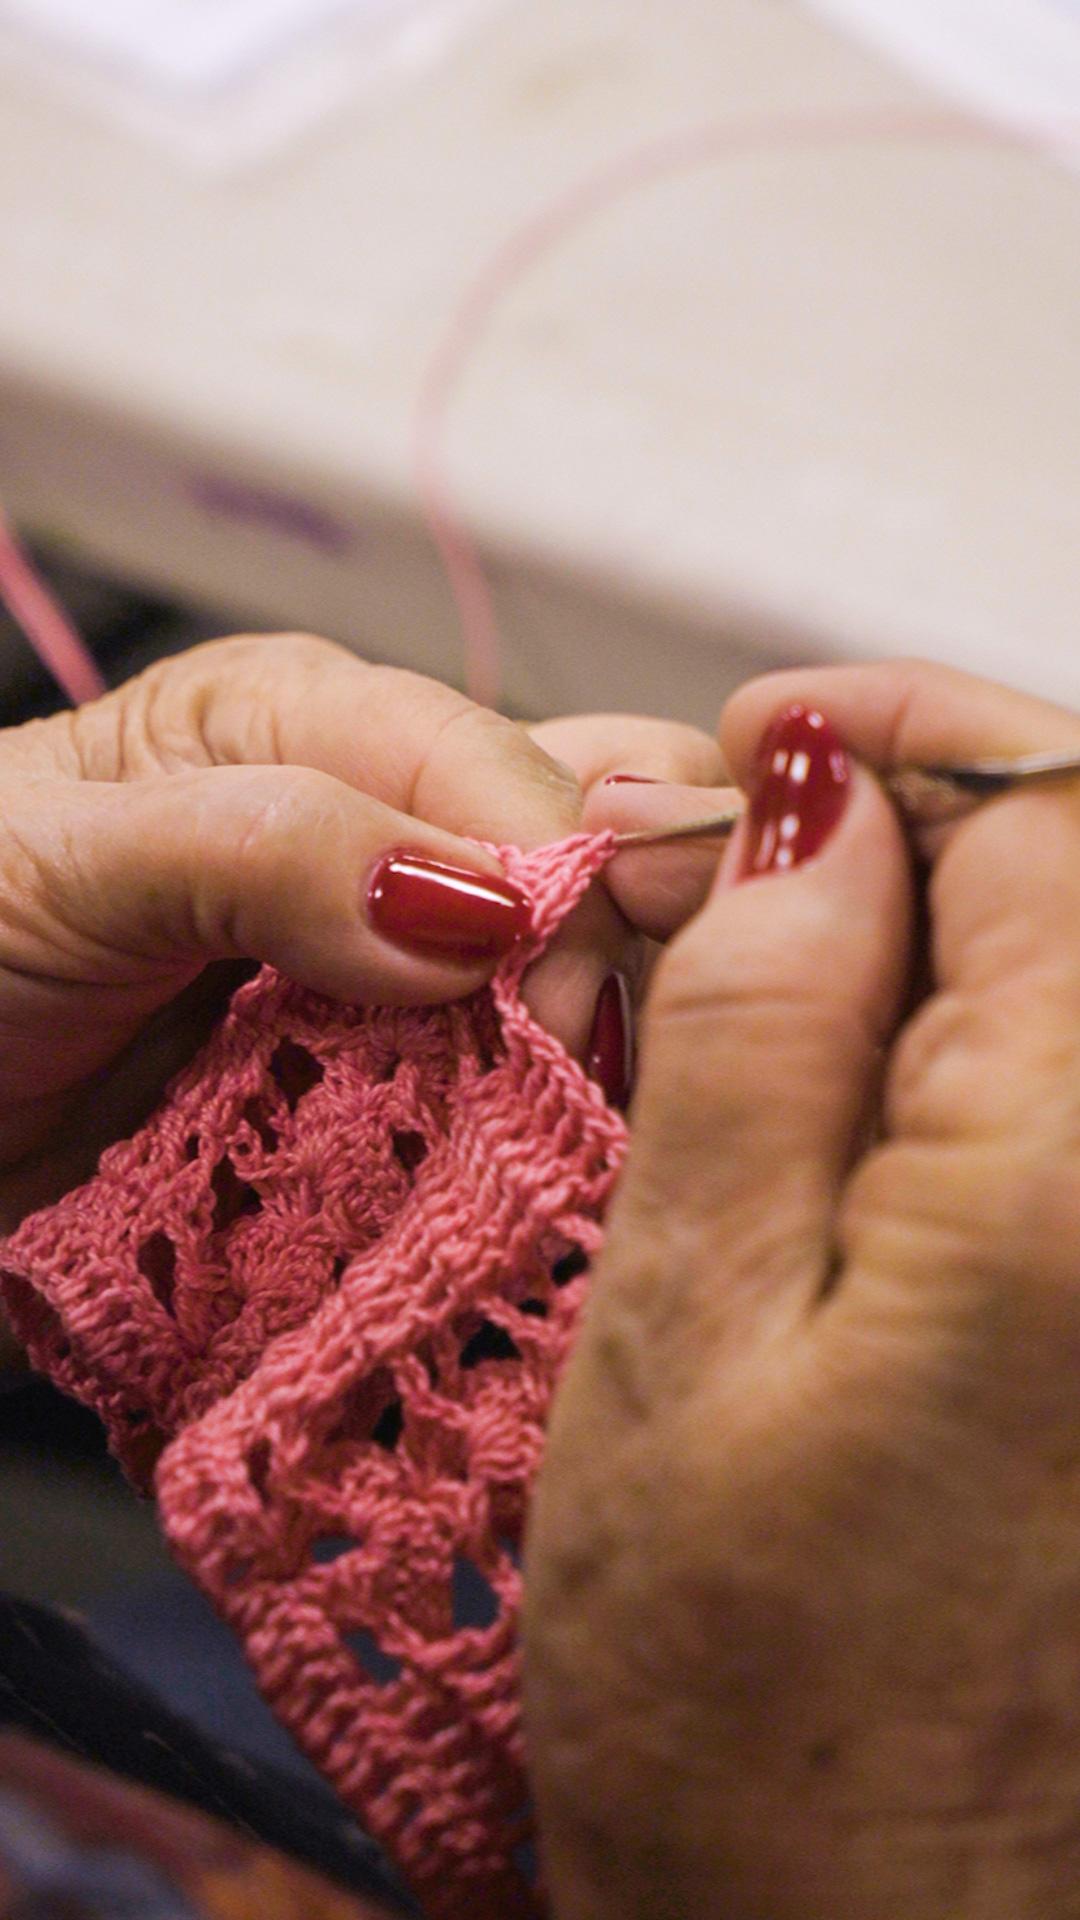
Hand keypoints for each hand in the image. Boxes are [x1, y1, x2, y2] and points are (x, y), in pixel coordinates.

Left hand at [0, 633, 721, 1232]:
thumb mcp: (61, 862)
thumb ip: (268, 845)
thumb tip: (482, 908)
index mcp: (310, 726)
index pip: (517, 777)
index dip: (564, 892)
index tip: (555, 1026)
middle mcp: (377, 839)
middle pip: (594, 853)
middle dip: (642, 944)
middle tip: (616, 1060)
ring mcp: (391, 983)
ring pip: (580, 988)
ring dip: (604, 1060)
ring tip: (595, 1138)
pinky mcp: (385, 1104)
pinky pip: (509, 1113)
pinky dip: (542, 1146)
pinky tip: (549, 1185)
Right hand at [526, 661, 1079, 1919]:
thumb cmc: (757, 1714)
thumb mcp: (683, 1338)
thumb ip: (757, 1037)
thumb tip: (806, 807)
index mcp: (1076, 1187)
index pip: (1053, 818)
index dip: (903, 737)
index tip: (771, 734)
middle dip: (931, 823)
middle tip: (749, 852)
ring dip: (961, 936)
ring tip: (784, 973)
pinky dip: (997, 1049)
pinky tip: (876, 1093)